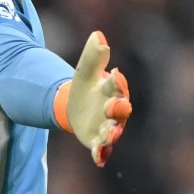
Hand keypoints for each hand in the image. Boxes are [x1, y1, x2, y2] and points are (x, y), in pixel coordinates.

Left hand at [58, 31, 132, 165]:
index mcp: (112, 89)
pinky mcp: (98, 141)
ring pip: (113, 132)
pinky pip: (102, 149)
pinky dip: (101, 153)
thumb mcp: (84, 71)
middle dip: (118, 109)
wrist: (74, 106)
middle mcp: (114, 109)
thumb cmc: (86, 86)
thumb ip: (92, 55)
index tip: (115, 74)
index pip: (116, 84)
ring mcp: (107, 126)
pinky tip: (99, 158)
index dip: (117, 81)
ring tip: (109, 136)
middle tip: (115, 107)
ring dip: (112, 134)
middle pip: (119, 110)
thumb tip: (98, 35)